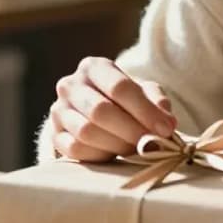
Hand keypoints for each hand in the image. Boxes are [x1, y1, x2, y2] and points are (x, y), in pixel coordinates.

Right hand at [49, 56, 176, 161]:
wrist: (97, 112)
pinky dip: (100, 155)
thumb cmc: (126, 100)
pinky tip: (115, 154)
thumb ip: (157, 102)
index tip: (166, 129)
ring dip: (117, 144)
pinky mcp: (54, 135)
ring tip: (136, 149)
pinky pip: (76, 150)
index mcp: (95, 67)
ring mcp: (58, 110)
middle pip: (101, 110)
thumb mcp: (145, 92)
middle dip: (131, 130)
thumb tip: (167, 124)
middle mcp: (71, 85)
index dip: (145, 110)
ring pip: (87, 132)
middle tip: (151, 144)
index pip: (120, 87)